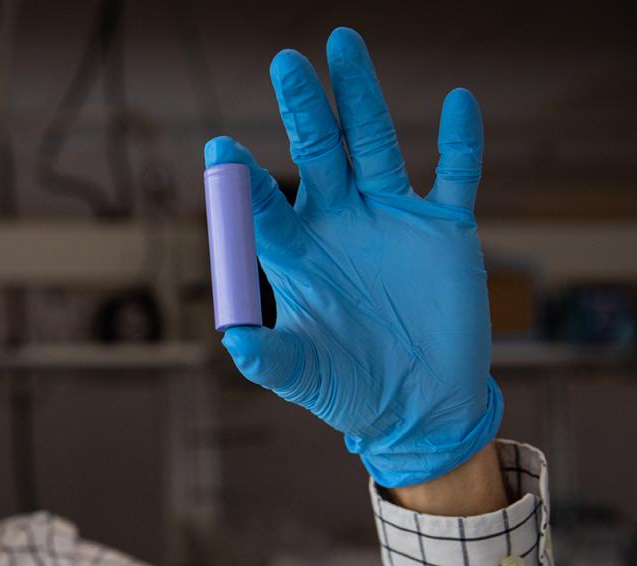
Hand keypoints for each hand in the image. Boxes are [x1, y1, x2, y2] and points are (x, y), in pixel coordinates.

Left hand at [207, 27, 501, 487]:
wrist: (418, 408)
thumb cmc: (348, 389)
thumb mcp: (302, 376)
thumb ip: (268, 358)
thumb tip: (233, 342)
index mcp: (297, 254)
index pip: (263, 206)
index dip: (241, 179)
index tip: (219, 148)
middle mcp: (340, 224)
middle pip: (317, 153)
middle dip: (302, 109)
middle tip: (285, 63)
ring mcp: (391, 221)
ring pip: (375, 145)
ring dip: (361, 97)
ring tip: (342, 44)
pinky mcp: (445, 231)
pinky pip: (456, 176)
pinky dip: (459, 141)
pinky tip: (457, 101)